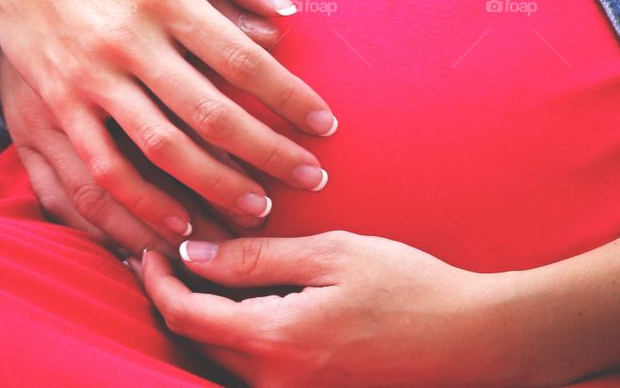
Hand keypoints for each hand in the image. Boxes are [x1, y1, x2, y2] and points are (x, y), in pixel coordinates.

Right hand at [0, 0, 283, 252]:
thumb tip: (284, 8)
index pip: (241, 58)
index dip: (289, 97)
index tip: (324, 124)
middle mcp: (125, 38)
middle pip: (210, 113)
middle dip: (268, 153)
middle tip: (309, 179)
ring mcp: (86, 76)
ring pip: (160, 150)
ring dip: (214, 187)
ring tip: (258, 210)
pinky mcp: (54, 102)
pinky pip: (100, 168)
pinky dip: (140, 203)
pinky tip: (178, 221)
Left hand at [141, 231, 520, 386]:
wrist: (472, 341)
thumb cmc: (407, 286)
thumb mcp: (330, 254)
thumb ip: (257, 258)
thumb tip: (193, 254)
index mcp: (276, 341)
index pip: (185, 316)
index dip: (157, 279)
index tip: (148, 245)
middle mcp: (275, 382)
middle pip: (195, 342)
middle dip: (170, 296)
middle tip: (160, 248)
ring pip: (220, 356)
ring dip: (198, 314)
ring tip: (193, 265)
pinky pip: (250, 367)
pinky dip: (231, 331)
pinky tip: (237, 295)